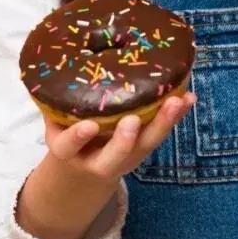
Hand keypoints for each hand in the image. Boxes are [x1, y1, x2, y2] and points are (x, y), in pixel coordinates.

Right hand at [42, 93, 196, 183]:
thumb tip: (48, 68)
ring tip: (178, 101)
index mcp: (70, 152)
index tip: (87, 126)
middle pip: (116, 156)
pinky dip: (176, 116)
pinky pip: (162, 132)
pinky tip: (189, 97)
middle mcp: (100, 160)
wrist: (82, 170)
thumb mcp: (53, 126)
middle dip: (126, 140)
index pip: (69, 147)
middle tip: (134, 121)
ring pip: (146, 144)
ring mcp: (127, 156)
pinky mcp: (145, 147)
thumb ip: (53, 105)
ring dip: (164, 123)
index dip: (78, 137)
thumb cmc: (67, 136)